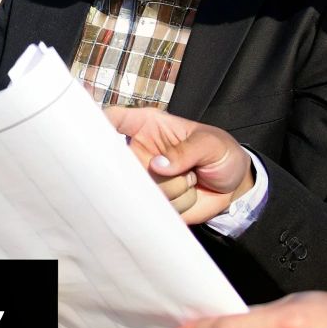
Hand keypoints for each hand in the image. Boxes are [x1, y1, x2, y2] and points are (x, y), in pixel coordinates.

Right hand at [104, 106, 254, 224]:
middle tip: (165, 167)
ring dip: (178, 188)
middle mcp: (141, 153)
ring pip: (148, 190)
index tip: (92, 133)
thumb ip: (186, 151)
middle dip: (148, 170)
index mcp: (147, 126)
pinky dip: (183, 204)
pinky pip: (161, 208)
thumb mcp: (210, 144)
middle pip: (122, 164)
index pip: (115, 118)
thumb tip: (158, 165)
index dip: (98, 122)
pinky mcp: (154, 203)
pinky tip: (191, 193)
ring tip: (191, 177)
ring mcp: (146, 180)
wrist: (234, 185)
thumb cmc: (220, 153)